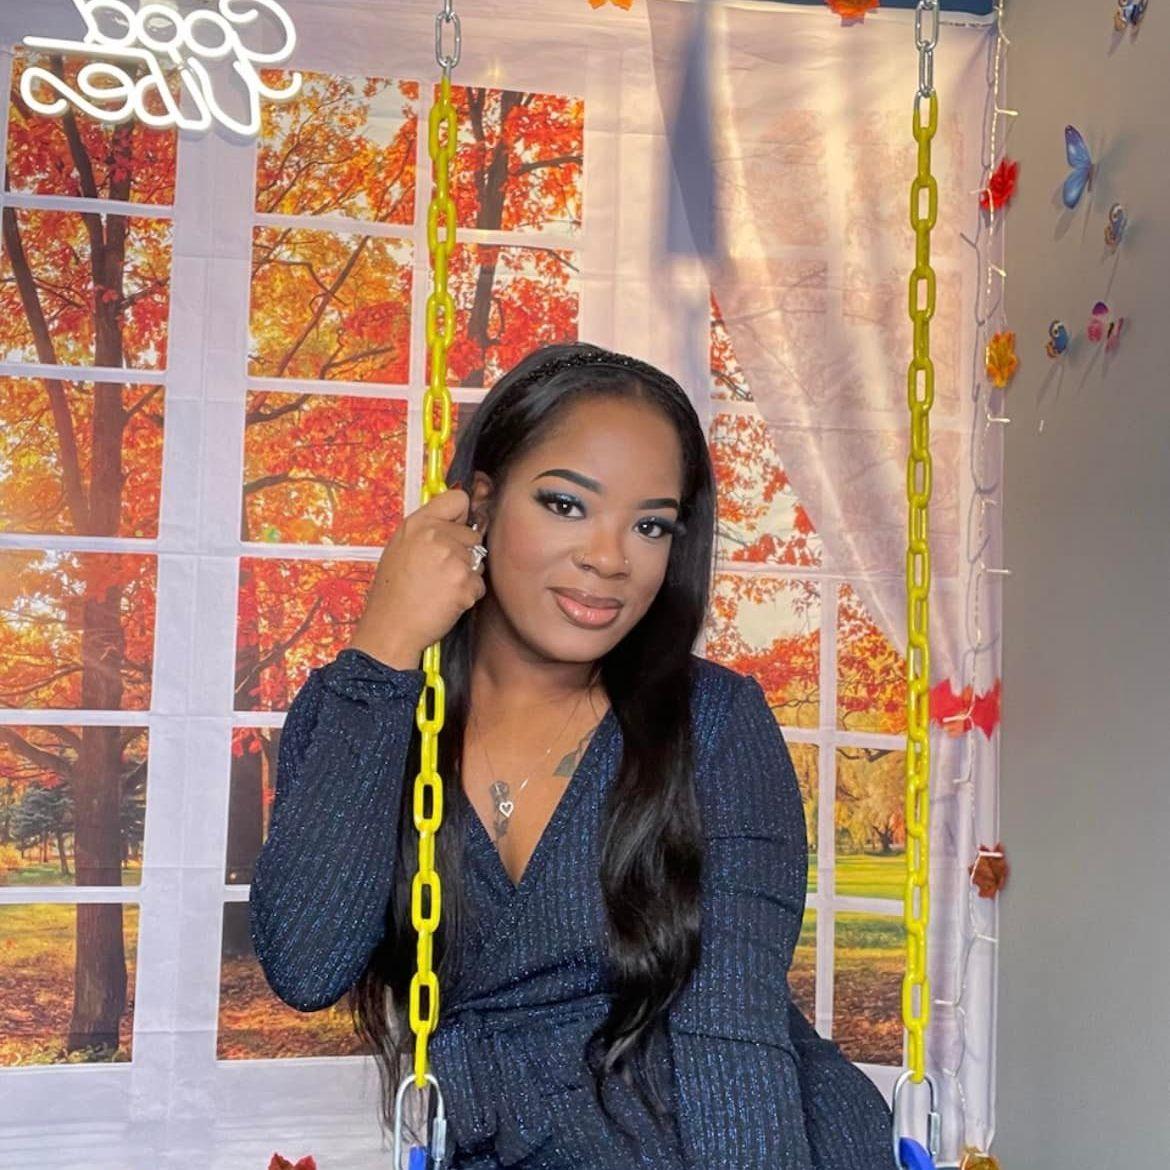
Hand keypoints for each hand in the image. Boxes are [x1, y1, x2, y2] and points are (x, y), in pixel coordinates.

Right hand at [347, 488, 486, 668]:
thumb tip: (454, 522)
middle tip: (440, 572)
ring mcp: (452, 558)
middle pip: (472, 534)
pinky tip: (447, 601)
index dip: (461, 514)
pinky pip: (479, 584)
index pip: (458, 499)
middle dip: (463, 552)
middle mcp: (436, 536)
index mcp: (417, 524)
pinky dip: (468, 595)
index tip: (457, 526)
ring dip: (466, 576)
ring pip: (477, 561)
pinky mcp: (464, 582)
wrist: (391, 628)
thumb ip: (426, 531)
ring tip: (440, 588)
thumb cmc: (393, 593)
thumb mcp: (399, 548)